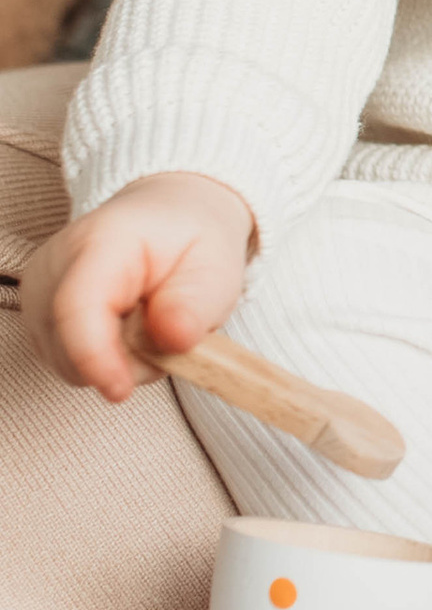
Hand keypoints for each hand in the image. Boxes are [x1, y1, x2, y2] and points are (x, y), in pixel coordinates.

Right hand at [26, 174, 254, 400]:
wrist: (168, 219)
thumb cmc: (190, 244)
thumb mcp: (215, 268)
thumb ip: (195, 306)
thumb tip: (172, 339)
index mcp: (102, 241)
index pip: (77, 307)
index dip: (94, 356)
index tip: (120, 390)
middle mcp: (54, 265)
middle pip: (71, 348)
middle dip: (129, 360)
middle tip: (170, 324)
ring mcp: (39, 292)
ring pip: (70, 365)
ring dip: (119, 361)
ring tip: (149, 322)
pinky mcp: (38, 316)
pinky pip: (69, 364)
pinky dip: (104, 359)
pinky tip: (125, 329)